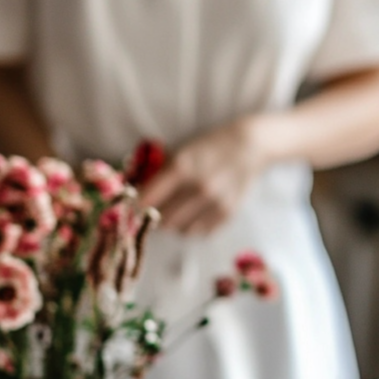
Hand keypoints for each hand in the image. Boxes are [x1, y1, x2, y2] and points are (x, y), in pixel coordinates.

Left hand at [140, 119, 264, 235]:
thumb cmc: (208, 147)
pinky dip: (193, 226)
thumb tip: (133, 193)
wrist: (248, 147)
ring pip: (181, 230)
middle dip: (155, 217)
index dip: (135, 207)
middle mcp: (199, 188)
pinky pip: (200, 232)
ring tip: (177, 210)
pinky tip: (195, 212)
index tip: (130, 208)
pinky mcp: (227, 214)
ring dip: (175, 223)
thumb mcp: (180, 151)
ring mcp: (215, 203)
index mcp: (181, 167)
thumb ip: (156, 172)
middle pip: (163, 220)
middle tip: (155, 209)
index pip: (147, 200)